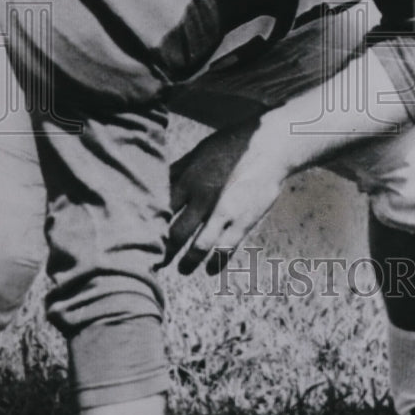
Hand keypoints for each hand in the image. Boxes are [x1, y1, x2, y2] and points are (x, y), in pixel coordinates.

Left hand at [162, 114, 261, 270]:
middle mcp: (202, 198)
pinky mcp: (243, 221)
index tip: (144, 238)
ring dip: (187, 263)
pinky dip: (215, 264)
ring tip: (181, 269)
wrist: (270, 145)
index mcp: (188, 179)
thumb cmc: (233, 145)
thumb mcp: (200, 151)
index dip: (148, 227)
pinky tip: (210, 270)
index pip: (159, 211)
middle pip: (174, 234)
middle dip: (163, 251)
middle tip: (156, 261)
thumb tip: (155, 179)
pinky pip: (225, 250)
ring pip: (198, 248)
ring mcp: (223, 212)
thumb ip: (179, 168)